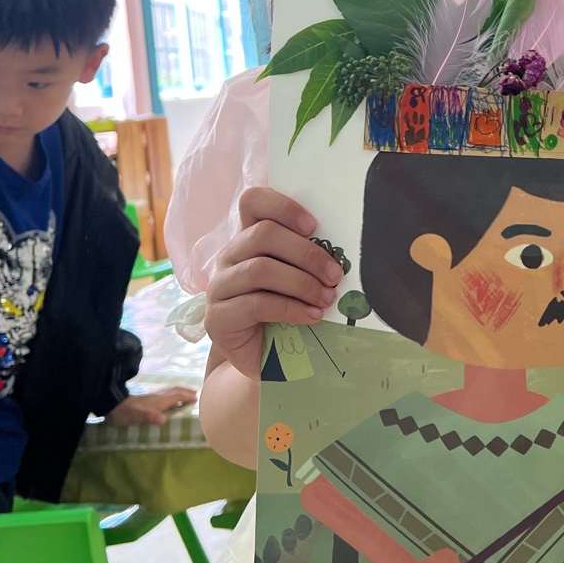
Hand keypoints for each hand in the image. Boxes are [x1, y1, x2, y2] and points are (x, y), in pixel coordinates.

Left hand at [108, 388, 196, 426]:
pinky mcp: (146, 399)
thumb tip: (163, 419)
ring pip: (169, 391)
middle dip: (186, 391)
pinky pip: (164, 394)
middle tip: (196, 394)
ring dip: (179, 391)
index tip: (199, 398)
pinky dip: (171, 394)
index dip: (188, 396)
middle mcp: (158, 396)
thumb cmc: (126, 413)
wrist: (111, 406)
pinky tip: (167, 399)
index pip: (177, 396)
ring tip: (186, 394)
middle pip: (175, 391)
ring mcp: (152, 396)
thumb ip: (150, 417)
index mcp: (159, 401)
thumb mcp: (138, 416)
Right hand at [205, 186, 343, 378]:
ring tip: (327, 298)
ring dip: (302, 282)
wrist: (268, 361)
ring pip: (260, 269)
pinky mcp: (218, 318)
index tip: (313, 226)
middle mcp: (229, 256)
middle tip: (336, 274)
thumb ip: (311, 259)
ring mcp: (219, 286)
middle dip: (306, 253)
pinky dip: (291, 308)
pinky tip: (312, 316)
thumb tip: (345, 249)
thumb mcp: (301, 279)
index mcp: (249, 238)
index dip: (283, 207)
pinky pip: (256, 304)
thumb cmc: (290, 313)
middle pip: (262, 234)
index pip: (253, 202)